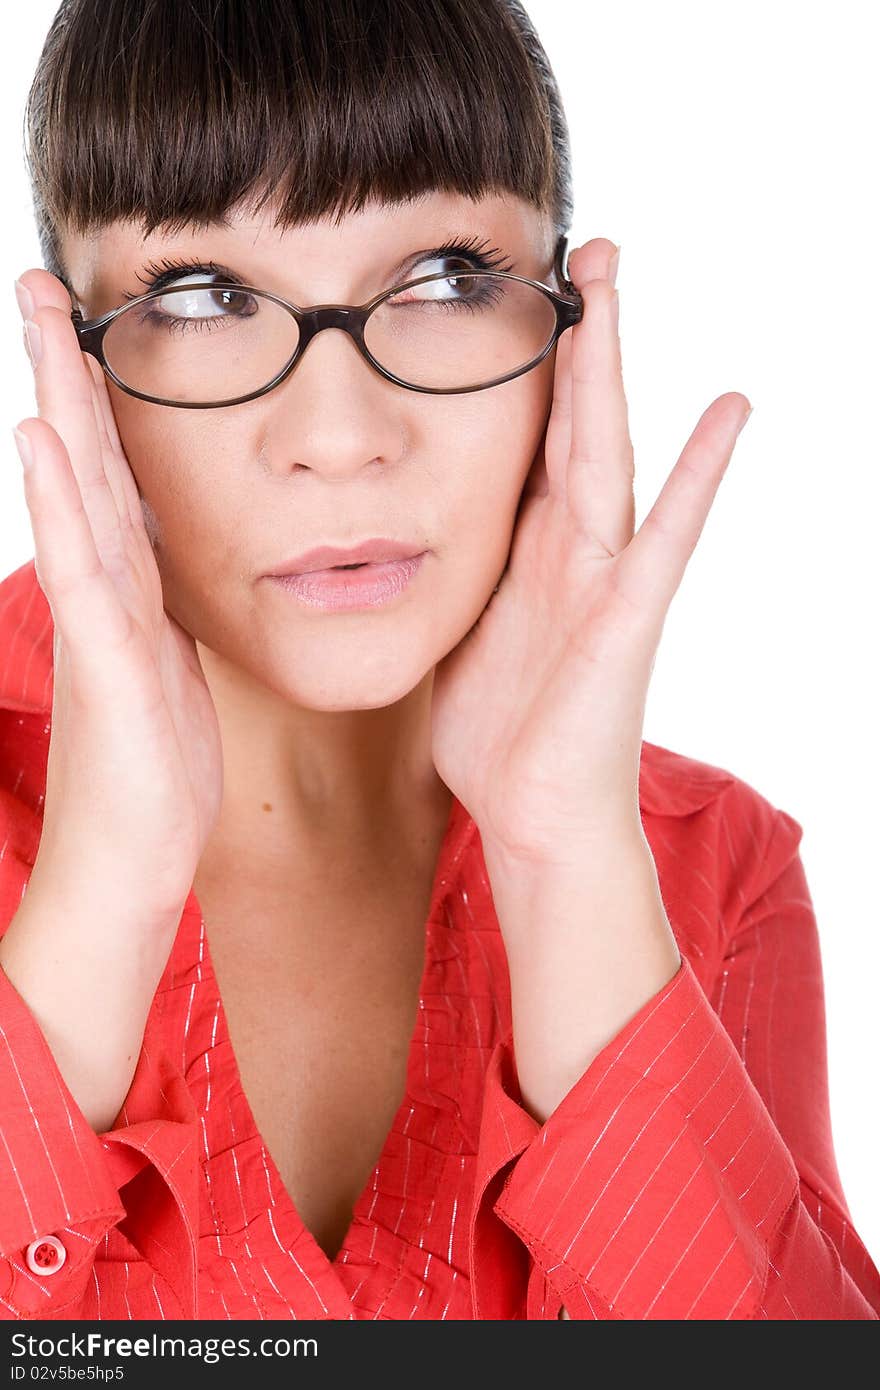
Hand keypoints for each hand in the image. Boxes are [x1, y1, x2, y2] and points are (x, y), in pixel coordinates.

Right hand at [12, 270, 223, 923]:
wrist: (133, 862)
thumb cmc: (155, 775)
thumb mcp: (170, 671)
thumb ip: (160, 608)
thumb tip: (162, 557)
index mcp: (130, 590)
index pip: (111, 475)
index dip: (97, 398)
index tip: (89, 321)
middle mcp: (106, 590)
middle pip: (82, 463)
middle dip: (63, 371)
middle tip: (43, 282)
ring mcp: (100, 622)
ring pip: (76, 496)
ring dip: (58, 408)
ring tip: (41, 326)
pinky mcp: (109, 664)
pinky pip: (84, 572)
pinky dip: (62, 505)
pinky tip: (42, 441)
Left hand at [430, 239, 751, 862]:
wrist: (533, 818)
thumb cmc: (499, 737)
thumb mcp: (451, 636)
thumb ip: (443, 577)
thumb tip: (393, 541)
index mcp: (523, 553)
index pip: (526, 442)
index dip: (526, 371)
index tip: (518, 298)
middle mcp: (568, 551)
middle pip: (572, 425)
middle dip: (578, 339)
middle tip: (585, 249)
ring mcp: (603, 578)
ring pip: (608, 454)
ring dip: (613, 371)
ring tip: (618, 285)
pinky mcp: (626, 618)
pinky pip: (666, 537)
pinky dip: (701, 474)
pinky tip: (728, 410)